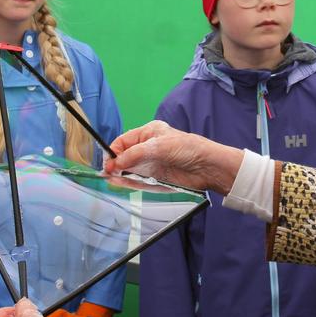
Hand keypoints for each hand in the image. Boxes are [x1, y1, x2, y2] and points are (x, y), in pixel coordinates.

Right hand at [104, 120, 242, 193]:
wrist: (207, 167)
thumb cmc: (187, 148)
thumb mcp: (158, 146)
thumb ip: (134, 155)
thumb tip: (115, 164)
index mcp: (148, 133)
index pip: (123, 141)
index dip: (113, 152)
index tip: (108, 163)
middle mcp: (148, 148)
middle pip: (124, 157)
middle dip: (115, 165)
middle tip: (109, 173)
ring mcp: (151, 164)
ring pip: (129, 170)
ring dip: (120, 176)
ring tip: (112, 180)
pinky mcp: (156, 179)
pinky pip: (138, 181)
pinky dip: (128, 183)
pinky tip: (121, 183)